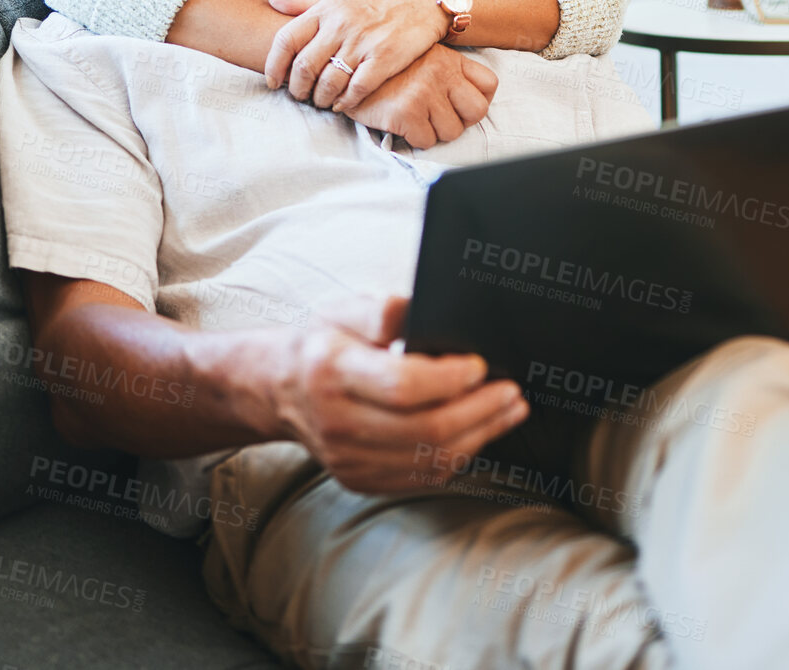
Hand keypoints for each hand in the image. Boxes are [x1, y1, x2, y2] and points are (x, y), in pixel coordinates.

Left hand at [263, 0, 450, 111]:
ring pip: (329, 82)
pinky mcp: (385, 58)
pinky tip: (343, 104)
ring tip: (322, 102)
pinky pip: (357, 88)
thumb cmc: (378, 2)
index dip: (273, 66)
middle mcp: (341, 25)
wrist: (423, 3)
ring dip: (321, 99)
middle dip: (297, 89)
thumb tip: (269, 0)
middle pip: (304, 66)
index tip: (273, 81)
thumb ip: (304, 3)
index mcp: (326, 10)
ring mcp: (363, 42)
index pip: (286, 40)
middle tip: (300, 97)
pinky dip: (346, 102)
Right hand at [272, 295, 528, 493]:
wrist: (277, 391)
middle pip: (424, 428)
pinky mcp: (358, 478)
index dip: (450, 379)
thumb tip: (421, 313)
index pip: (402, 385)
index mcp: (332, 372)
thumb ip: (383, 309)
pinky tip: (478, 434)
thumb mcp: (343, 310)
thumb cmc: (320, 345)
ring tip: (508, 412)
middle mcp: (337, 421)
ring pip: (428, 458)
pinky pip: (420, 476)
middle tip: (511, 393)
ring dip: (479, 436)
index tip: (480, 366)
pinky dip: (457, 456)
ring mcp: (346, 458)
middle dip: (480, 411)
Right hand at [346, 44, 497, 149]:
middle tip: (438, 118)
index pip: (489, 84)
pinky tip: (401, 125)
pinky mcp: (406, 112)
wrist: (344, 69)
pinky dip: (414, 139)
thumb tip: (470, 97)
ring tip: (416, 119)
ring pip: (452, 132)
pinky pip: (426, 141)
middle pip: (477, 111)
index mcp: (449, 59)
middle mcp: (441, 73)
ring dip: (434, 132)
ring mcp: (425, 92)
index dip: (478, 99)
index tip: (460, 105)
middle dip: (460, 120)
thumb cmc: (385, 69)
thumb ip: (446, 70)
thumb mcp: (421, 56)